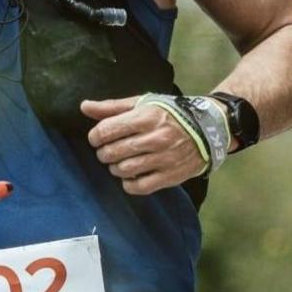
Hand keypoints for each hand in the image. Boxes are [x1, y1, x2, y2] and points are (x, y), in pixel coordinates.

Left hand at [81, 96, 207, 195]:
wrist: (208, 129)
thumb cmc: (170, 114)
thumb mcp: (143, 104)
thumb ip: (112, 107)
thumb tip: (84, 107)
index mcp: (147, 117)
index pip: (108, 130)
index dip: (95, 136)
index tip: (97, 138)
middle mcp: (156, 138)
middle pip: (113, 152)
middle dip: (103, 153)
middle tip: (107, 151)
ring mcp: (164, 158)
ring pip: (124, 170)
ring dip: (115, 168)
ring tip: (119, 162)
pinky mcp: (171, 176)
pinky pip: (140, 187)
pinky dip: (129, 184)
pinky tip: (129, 176)